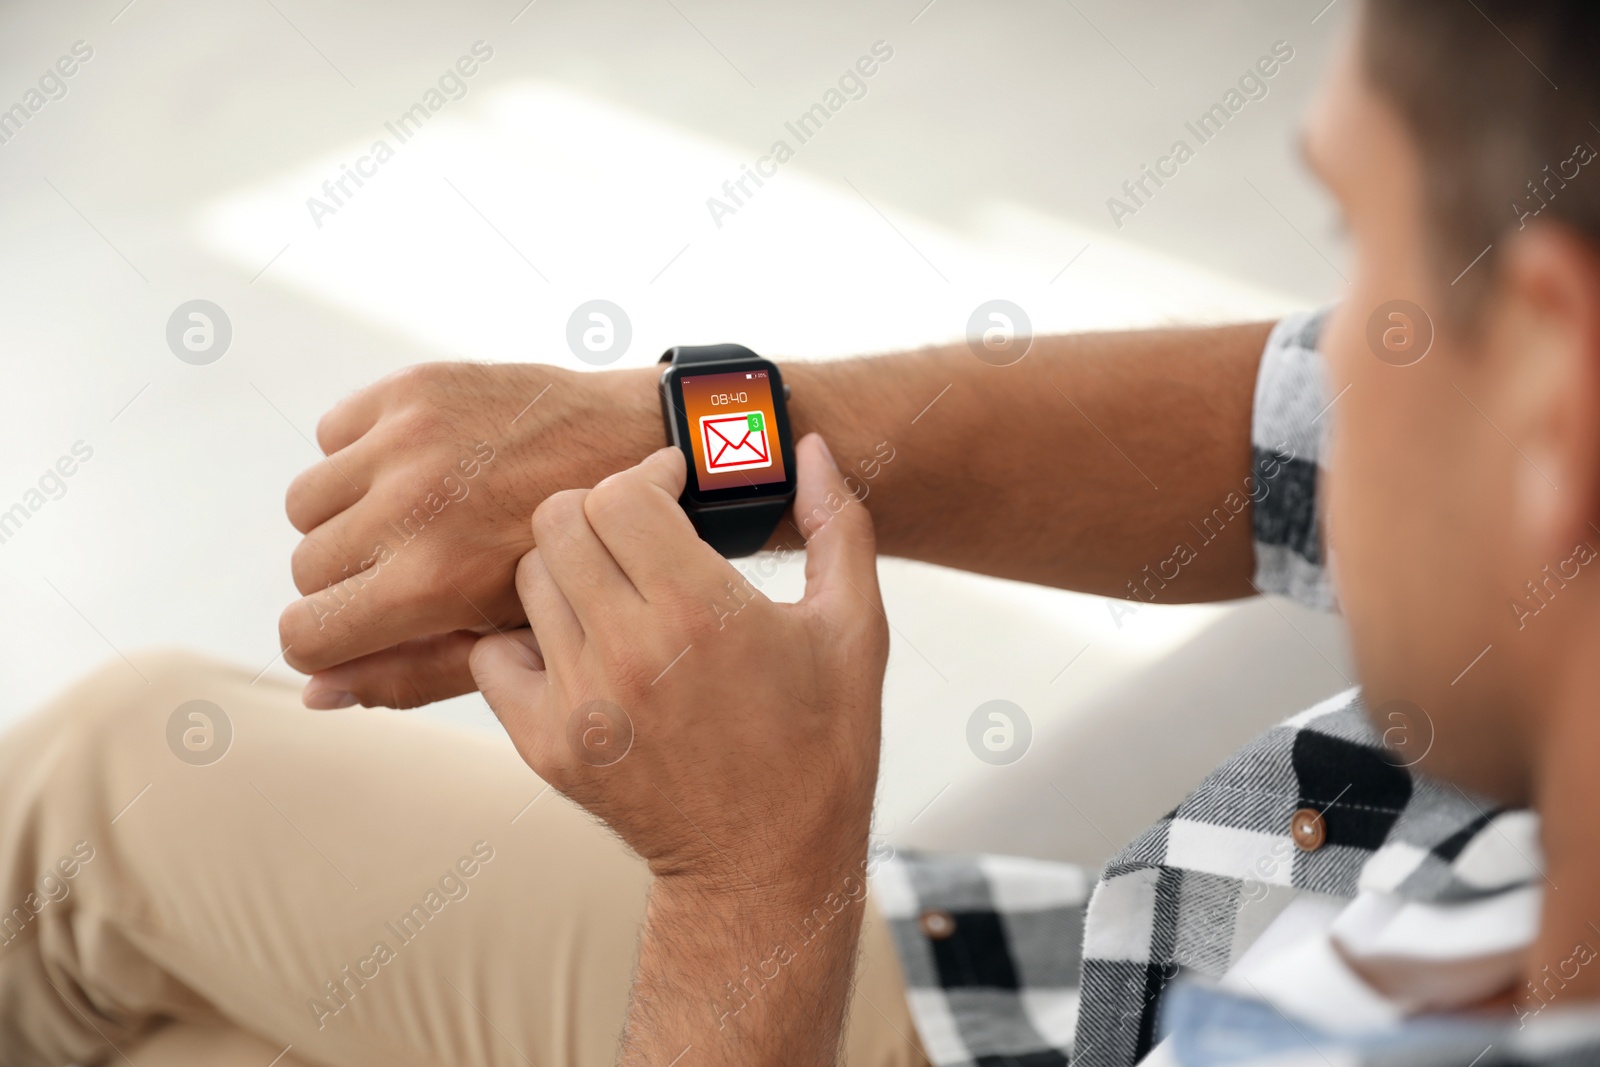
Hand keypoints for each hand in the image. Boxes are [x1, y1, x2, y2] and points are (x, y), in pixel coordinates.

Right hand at [278, 361, 659, 708]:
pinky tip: (422, 469)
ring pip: (306, 502)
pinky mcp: (415, 387)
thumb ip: (411, 672)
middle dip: (343, 582)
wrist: (638, 447)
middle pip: (304, 568)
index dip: (326, 643)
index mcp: (432, 581)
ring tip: (410, 521)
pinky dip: (361, 455)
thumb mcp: (510, 638)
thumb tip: (314, 693)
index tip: (357, 630)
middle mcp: (409, 507)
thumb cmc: (583, 562)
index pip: (305, 634)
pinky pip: (332, 434)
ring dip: (344, 517)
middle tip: (406, 572)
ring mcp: (409, 440)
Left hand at [470, 435, 887, 894]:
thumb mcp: (855, 629)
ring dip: (566, 569)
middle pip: (558, 522)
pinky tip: (580, 647)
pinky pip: (492, 656)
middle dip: (599, 511)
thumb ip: (838, 524)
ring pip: (526, 580)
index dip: (646, 477)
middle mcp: (629, 652)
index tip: (672, 491)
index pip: (619, 494)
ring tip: (614, 591)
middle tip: (636, 532)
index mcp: (702, 611)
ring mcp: (578, 703)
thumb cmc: (820, 743)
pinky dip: (525, 639)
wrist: (768, 864)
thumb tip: (808, 447)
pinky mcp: (544, 745)